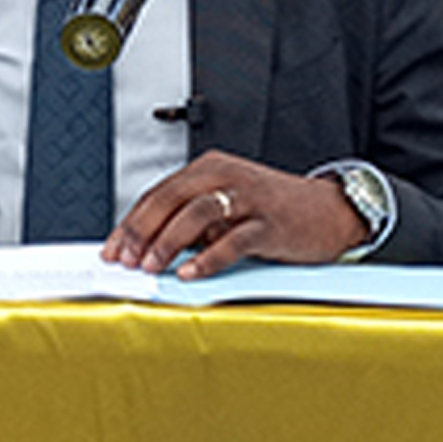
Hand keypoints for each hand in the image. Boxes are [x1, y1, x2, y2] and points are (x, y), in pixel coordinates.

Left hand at [100, 150, 367, 281]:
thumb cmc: (273, 211)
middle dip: (140, 231)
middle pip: (170, 198)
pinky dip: (207, 259)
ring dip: (167, 242)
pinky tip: (190, 274)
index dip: (130, 222)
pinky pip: (232, 240)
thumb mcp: (226, 206)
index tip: (112, 249)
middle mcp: (225, 175)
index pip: (158, 193)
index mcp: (209, 167)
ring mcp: (248, 197)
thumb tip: (147, 248)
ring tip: (151, 267)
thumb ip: (192, 221)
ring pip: (196, 213)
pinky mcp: (269, 222)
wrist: (330, 211)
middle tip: (124, 260)